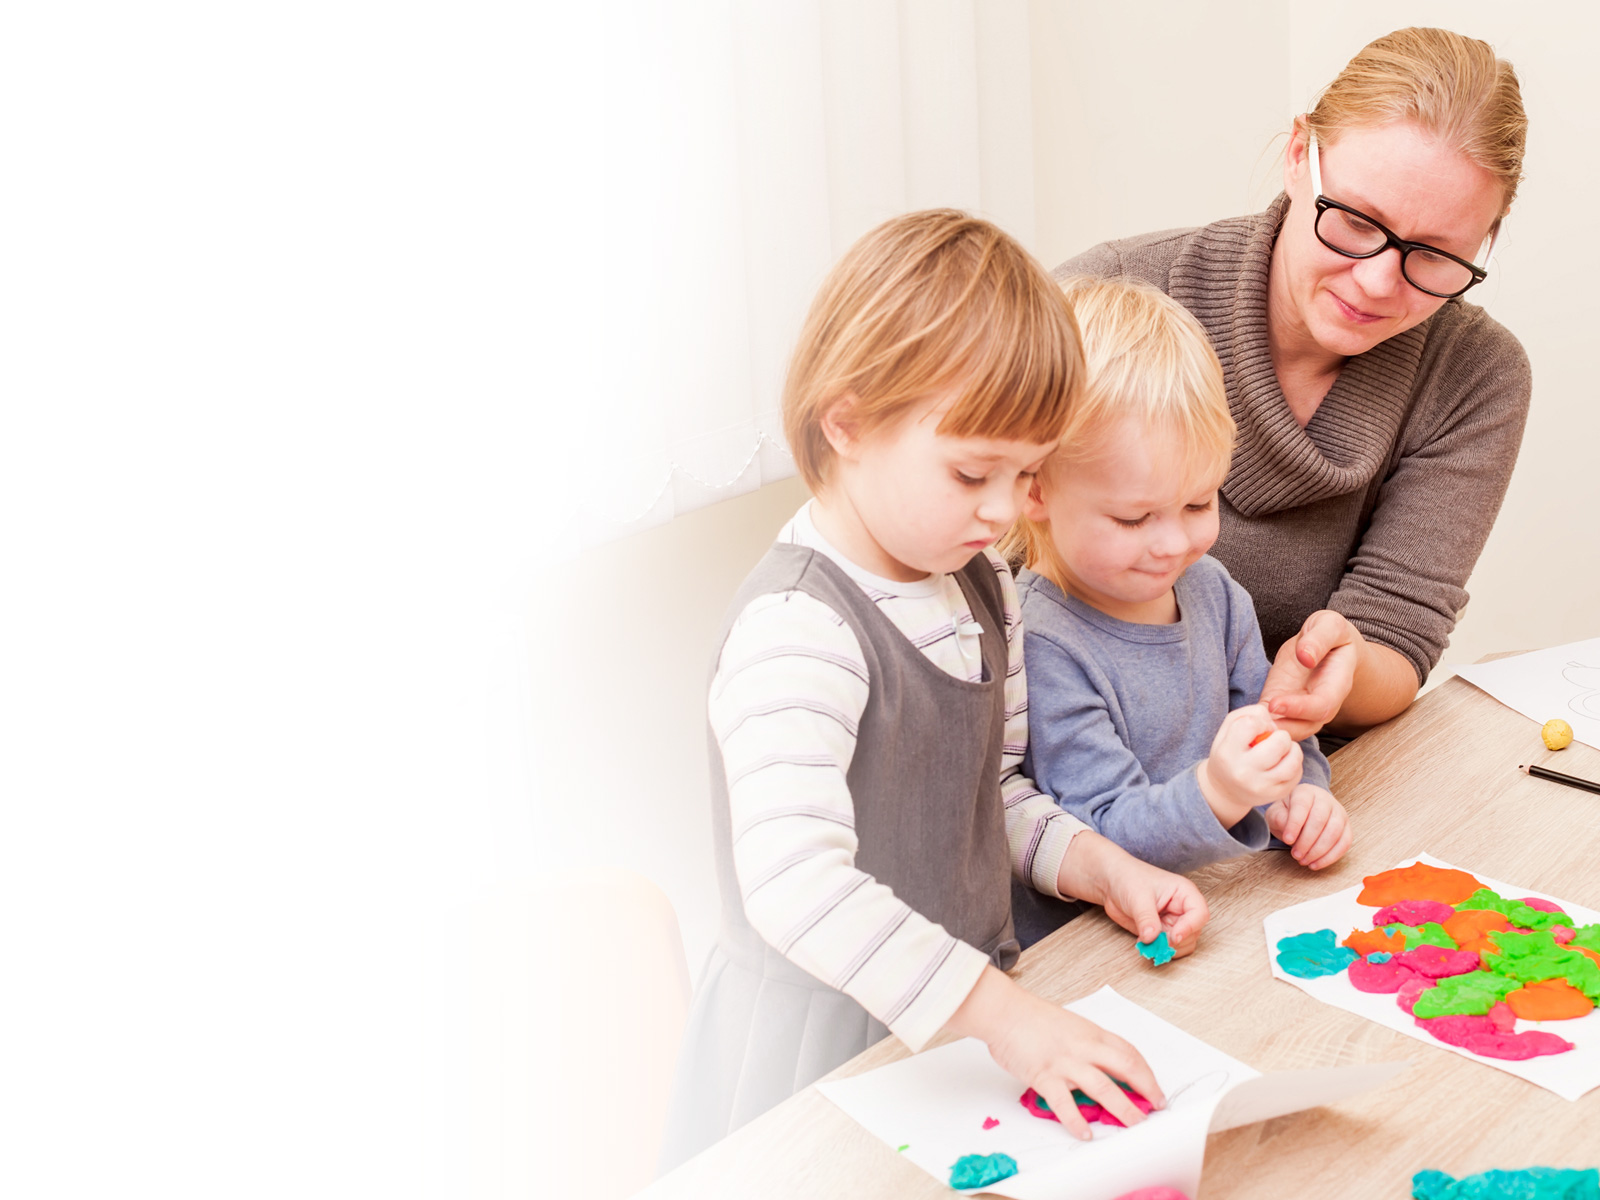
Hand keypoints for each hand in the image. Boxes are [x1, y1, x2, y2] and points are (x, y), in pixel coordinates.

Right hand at [944, 966, 1165, 1140]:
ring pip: (1103, 1087)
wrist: (1003, 1010)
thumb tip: (1098, 1067)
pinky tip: (1084, 1133)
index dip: (1146, 1072)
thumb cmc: (1030, 1016)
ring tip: (1135, 1124)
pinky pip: (1064, 1102)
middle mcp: (1084, 1047)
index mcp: (1091, 1033)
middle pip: (1126, 1067)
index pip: (1128, 1052)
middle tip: (1156, 1107)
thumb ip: (1085, 1045)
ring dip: (1123, 1108)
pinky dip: (1075, 1120)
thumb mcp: (1068, 1025)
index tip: (1154, 1088)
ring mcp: (1065, 1062)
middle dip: (1147, 1089)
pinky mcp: (1044, 1075)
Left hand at [1059, 831, 1207, 957]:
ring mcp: (1173, 922)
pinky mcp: (1162, 933)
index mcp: (1185, 893)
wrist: (1112, 882)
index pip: (1199, 914)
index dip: (1189, 928)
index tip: (1173, 937)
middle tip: (1155, 943)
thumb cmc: (1128, 879)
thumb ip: (1147, 918)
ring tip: (1147, 942)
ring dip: (1166, 949)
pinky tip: (1143, 943)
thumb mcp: (1138, 897)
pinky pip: (1167, 948)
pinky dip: (1157, 951)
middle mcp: (1183, 909)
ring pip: (1182, 945)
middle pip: (1192, 934)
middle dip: (1175, 942)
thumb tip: (1152, 938)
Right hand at [1197, 704, 1300, 825]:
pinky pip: (1297, 773)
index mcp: (1227, 753)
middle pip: (1279, 743)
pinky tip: (1284, 762)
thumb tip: (1273, 723)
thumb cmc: (1229, 753)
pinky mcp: (1276, 794)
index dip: (1259, 721)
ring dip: (1292, 749)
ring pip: (1293, 760)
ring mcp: (1262, 786)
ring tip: (1283, 749)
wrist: (1225, 790)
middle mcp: (1243, 772)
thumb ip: (1248, 714)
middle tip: (1274, 740)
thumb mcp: (1227, 730)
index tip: (1257, 729)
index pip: (1250, 724)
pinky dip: (1294, 763)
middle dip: (1281, 736)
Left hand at [1259, 611, 1362, 739]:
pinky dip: (1258, 723)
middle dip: (1280, 727)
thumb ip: (1320, 638)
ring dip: (1268, 729)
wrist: (1325, 646)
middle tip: (1256, 721)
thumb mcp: (1330, 626)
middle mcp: (1319, 703)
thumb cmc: (1330, 635)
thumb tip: (1306, 656)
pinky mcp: (1280, 704)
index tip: (1275, 703)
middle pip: (1304, 727)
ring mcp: (1300, 707)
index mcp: (1336, 685)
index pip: (1321, 707)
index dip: (1299, 709)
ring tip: (1248, 723)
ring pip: (1288, 730)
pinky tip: (1243, 718)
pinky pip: (1272, 720)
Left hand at [1266, 782, 1351, 869]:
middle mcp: (1325, 799)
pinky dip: (1330, 857)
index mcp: (1305, 792)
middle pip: (1320, 820)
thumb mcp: (1276, 813)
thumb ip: (1279, 819)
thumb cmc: (1287, 813)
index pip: (1301, 806)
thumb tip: (1289, 832)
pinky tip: (1316, 864)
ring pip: (1334, 832)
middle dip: (1307, 841)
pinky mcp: (1346, 827)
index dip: (1295, 824)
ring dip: (1319, 851)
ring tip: (1304, 860)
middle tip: (1296, 855)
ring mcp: (1339, 813)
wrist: (1302, 813)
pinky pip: (1344, 843)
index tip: (1287, 840)